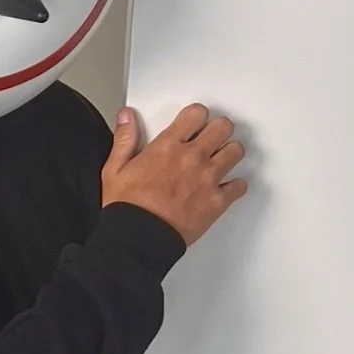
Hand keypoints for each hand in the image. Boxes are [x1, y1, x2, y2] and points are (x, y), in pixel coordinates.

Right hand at [101, 102, 246, 246]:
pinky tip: (226, 187)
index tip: (195, 122)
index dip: (198, 116)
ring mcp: (208, 179)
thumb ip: (124, 139)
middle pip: (223, 128)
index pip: (196, 114)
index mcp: (168, 146)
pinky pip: (239, 186)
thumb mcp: (114, 169)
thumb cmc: (127, 208)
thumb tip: (127, 116)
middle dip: (219, 130)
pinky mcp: (217, 201)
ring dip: (230, 153)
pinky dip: (235, 186)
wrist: (138, 239)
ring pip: (236, 151)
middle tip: (213, 138)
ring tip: (220, 160)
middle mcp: (192, 158)